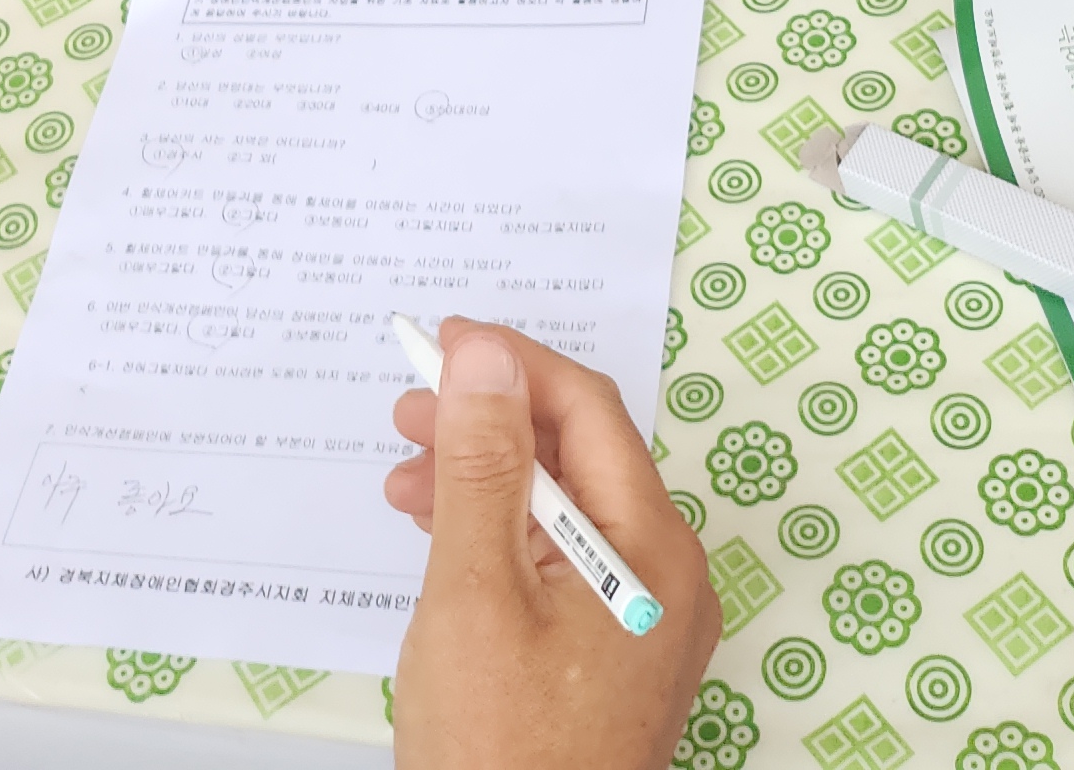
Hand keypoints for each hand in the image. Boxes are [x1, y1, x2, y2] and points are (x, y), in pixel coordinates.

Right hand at [385, 323, 716, 769]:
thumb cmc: (501, 751)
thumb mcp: (475, 592)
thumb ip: (481, 467)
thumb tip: (485, 360)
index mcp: (653, 550)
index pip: (587, 412)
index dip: (510, 364)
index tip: (439, 343)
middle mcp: (667, 578)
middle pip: (580, 456)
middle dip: (490, 421)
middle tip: (409, 408)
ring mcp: (645, 624)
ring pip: (565, 510)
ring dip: (486, 479)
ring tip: (406, 479)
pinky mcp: (612, 659)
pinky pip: (563, 563)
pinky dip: (500, 537)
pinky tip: (443, 540)